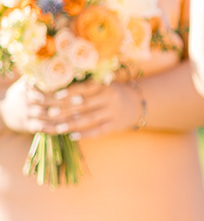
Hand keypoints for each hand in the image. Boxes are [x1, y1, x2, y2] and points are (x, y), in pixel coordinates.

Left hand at [1, 80, 141, 138]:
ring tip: (57, 127)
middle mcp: (110, 98)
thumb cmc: (112, 92)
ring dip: (72, 123)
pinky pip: (99, 131)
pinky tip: (72, 136)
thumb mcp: (104, 84)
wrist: (138, 103)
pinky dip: (85, 134)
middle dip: (65, 109)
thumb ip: (86, 86)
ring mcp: (113, 113)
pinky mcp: (115, 125)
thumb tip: (57, 91)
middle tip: (49, 113)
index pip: (85, 88)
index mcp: (105, 86)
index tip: (54, 95)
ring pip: (90, 118)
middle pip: (84, 104)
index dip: (70, 91)